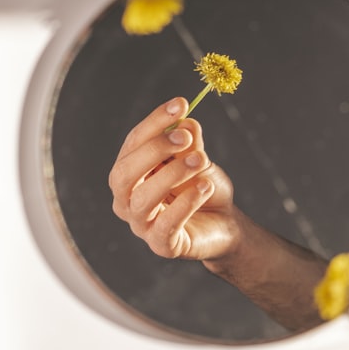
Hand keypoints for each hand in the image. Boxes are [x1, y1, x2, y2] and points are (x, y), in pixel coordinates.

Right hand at [108, 97, 238, 259]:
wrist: (224, 223)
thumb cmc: (202, 187)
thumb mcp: (197, 159)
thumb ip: (189, 144)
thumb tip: (185, 123)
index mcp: (130, 174)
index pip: (132, 144)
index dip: (154, 122)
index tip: (180, 104)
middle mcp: (127, 200)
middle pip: (123, 173)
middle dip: (154, 150)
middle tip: (185, 137)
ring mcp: (141, 226)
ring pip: (143, 199)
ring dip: (173, 174)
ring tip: (201, 160)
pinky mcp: (162, 245)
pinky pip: (166, 225)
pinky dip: (185, 203)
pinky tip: (205, 186)